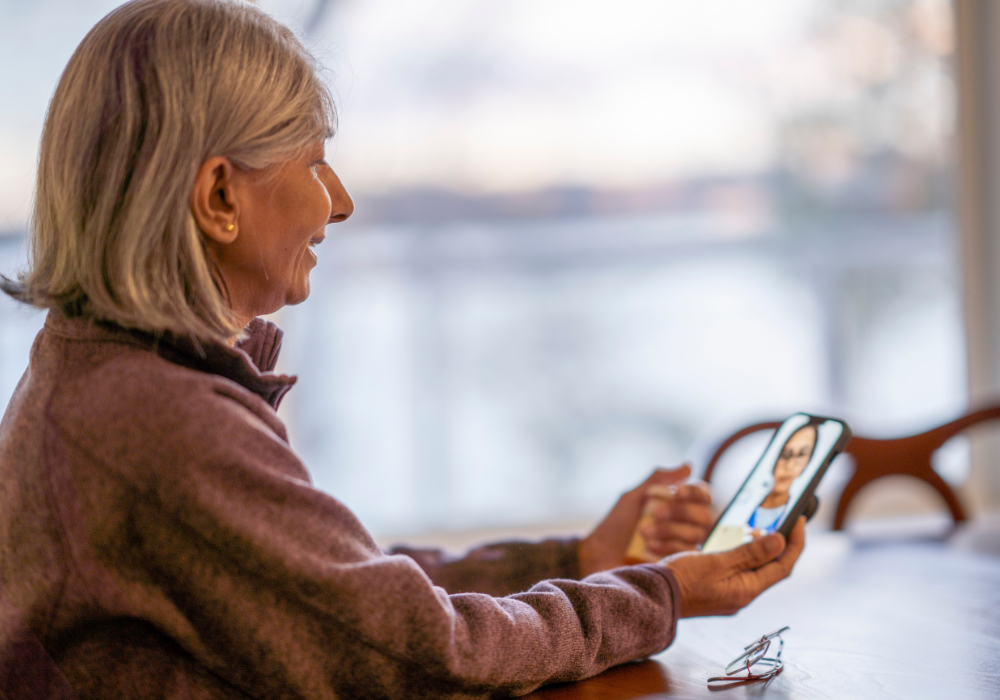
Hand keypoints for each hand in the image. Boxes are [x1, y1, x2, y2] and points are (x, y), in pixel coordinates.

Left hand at [578, 465, 694, 576]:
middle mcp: (685, 525)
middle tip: (655, 514)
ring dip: (669, 531)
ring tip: (644, 533)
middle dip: (680, 512)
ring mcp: (684, 546)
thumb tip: (689, 465)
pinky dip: (668, 548)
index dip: (695, 493)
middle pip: (705, 515)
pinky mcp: (680, 566)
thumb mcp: (634, 497)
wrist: (599, 555)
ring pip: (697, 534)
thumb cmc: (615, 524)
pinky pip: (688, 554)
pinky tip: (650, 547)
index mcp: (676, 505)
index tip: (677, 493)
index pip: (704, 495)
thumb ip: (658, 480)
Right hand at [663, 516, 805, 616]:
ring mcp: (731, 595)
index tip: (799, 521)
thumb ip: (749, 553)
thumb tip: (780, 541)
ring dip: (762, 549)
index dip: (795, 544)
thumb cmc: (682, 580)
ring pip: (757, 570)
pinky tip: (738, 544)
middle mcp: (743, 596)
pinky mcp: (720, 590)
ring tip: (759, 528)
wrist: (654, 597)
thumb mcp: (716, 562)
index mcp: (746, 591)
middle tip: (782, 521)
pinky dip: (746, 556)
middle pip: (773, 569)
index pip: (783, 566)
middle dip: (781, 545)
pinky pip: (742, 572)